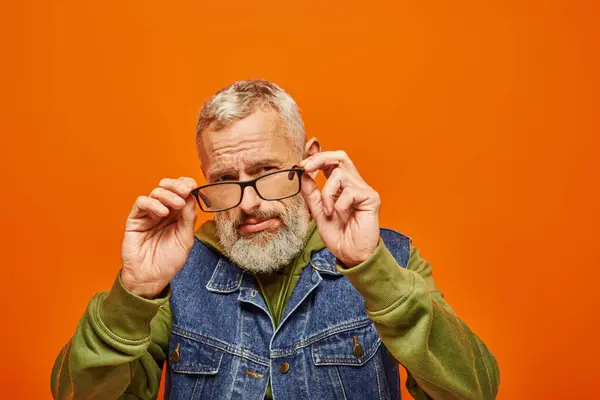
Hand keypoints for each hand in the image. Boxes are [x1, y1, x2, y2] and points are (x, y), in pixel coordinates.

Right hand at [120, 177, 197, 298]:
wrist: (151, 278)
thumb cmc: (168, 261)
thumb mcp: (185, 239)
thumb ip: (188, 219)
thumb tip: (192, 198)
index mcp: (177, 214)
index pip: (181, 192)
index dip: (187, 185)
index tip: (194, 186)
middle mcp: (163, 211)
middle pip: (168, 187)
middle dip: (178, 186)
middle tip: (186, 191)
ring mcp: (149, 214)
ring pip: (156, 192)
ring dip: (169, 194)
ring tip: (177, 205)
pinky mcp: (135, 219)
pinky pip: (141, 203)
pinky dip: (152, 203)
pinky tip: (162, 213)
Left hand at [299, 151, 380, 267]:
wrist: (350, 254)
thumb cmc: (338, 235)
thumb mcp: (317, 211)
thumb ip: (311, 192)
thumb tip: (303, 172)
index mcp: (341, 185)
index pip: (331, 161)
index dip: (317, 157)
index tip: (302, 164)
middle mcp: (354, 184)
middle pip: (340, 157)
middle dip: (321, 158)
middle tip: (306, 168)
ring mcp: (363, 190)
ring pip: (340, 175)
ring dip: (327, 193)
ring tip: (328, 211)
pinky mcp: (371, 198)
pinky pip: (349, 192)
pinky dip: (339, 204)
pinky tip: (341, 215)